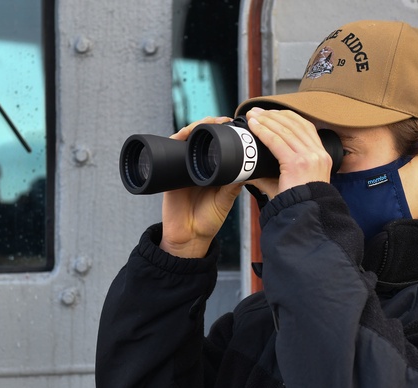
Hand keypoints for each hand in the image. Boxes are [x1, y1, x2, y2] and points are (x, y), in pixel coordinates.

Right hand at [161, 117, 242, 257]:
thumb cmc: (208, 221)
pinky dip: (176, 139)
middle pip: (201, 137)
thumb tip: (247, 167)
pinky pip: (169, 151)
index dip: (223, 131)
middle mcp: (197, 166)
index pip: (217, 144)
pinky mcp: (169, 174)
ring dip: (195, 128)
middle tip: (222, 120)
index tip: (234, 123)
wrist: (188, 238)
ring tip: (206, 123)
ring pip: (186, 140)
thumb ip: (233, 186)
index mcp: (213, 170)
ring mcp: (182, 168)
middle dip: (210, 124)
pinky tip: (184, 133)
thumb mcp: (225, 201)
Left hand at [244, 108, 333, 196]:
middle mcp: (318, 154)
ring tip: (252, 115)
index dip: (288, 117)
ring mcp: (309, 157)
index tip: (272, 113)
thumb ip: (273, 174)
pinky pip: (277, 142)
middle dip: (274, 115)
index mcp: (321, 156)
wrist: (305, 216)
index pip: (306, 128)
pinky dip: (263, 131)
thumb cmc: (297, 204)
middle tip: (257, 111)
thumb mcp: (291, 183)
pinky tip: (253, 126)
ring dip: (266, 120)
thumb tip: (252, 170)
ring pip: (285, 131)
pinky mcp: (298, 163)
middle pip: (295, 125)